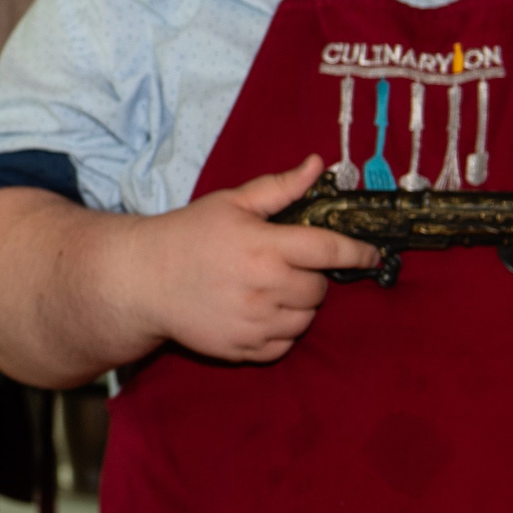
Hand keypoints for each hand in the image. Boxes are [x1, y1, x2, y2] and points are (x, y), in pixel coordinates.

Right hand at [111, 154, 378, 363]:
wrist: (142, 280)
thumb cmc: (187, 235)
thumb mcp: (230, 203)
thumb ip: (279, 188)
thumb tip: (317, 164)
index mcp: (265, 246)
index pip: (330, 249)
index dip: (358, 251)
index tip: (371, 253)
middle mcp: (264, 287)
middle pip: (320, 289)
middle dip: (312, 276)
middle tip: (286, 266)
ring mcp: (254, 322)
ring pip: (306, 319)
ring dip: (299, 305)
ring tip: (271, 290)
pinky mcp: (242, 349)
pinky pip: (284, 346)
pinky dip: (281, 331)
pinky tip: (260, 313)